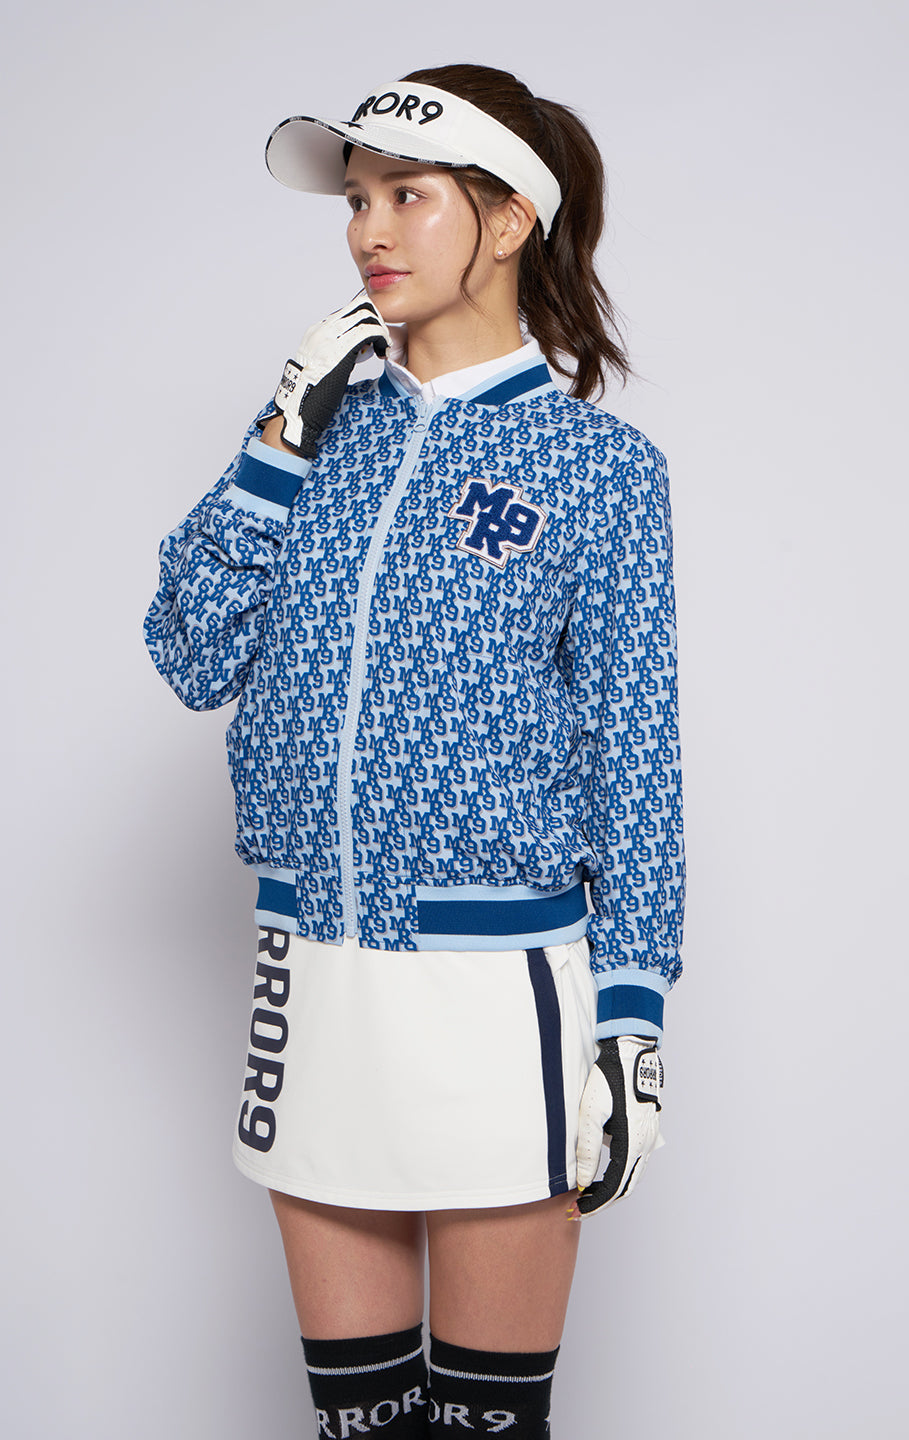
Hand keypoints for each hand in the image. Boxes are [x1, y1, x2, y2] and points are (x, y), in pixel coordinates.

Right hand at [270, 292, 389, 457]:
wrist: (299, 406)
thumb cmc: (310, 394)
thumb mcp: (322, 366)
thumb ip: (336, 353)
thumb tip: (354, 352)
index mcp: (316, 332)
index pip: (348, 311)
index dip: (366, 321)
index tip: (373, 339)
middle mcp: (322, 329)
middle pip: (359, 305)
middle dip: (377, 319)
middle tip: (382, 339)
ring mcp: (330, 337)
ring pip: (366, 315)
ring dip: (381, 329)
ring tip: (384, 347)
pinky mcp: (341, 348)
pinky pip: (369, 331)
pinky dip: (382, 338)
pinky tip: (383, 352)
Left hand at [572, 1036, 663, 1217]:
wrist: (629, 1053)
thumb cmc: (609, 1078)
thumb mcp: (590, 1112)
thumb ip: (587, 1149)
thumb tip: (584, 1181)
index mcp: (633, 1142)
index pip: (616, 1186)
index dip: (597, 1203)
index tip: (578, 1211)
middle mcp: (646, 1144)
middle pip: (626, 1187)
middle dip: (602, 1202)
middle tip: (579, 1210)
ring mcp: (649, 1137)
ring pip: (631, 1176)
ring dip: (610, 1189)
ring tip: (586, 1195)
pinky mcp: (646, 1130)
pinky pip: (634, 1161)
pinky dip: (618, 1174)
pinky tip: (600, 1173)